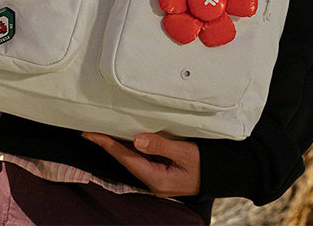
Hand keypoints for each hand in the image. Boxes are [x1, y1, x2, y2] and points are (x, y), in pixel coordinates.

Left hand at [81, 131, 200, 197]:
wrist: (222, 174)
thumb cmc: (206, 163)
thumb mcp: (185, 151)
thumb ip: (160, 145)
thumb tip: (137, 139)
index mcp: (157, 179)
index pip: (126, 158)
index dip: (107, 144)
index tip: (90, 134)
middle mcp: (153, 182)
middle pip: (125, 160)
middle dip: (108, 144)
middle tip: (90, 130)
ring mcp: (157, 179)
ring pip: (132, 159)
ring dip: (118, 145)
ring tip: (103, 131)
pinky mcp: (161, 173)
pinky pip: (142, 159)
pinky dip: (131, 147)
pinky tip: (125, 138)